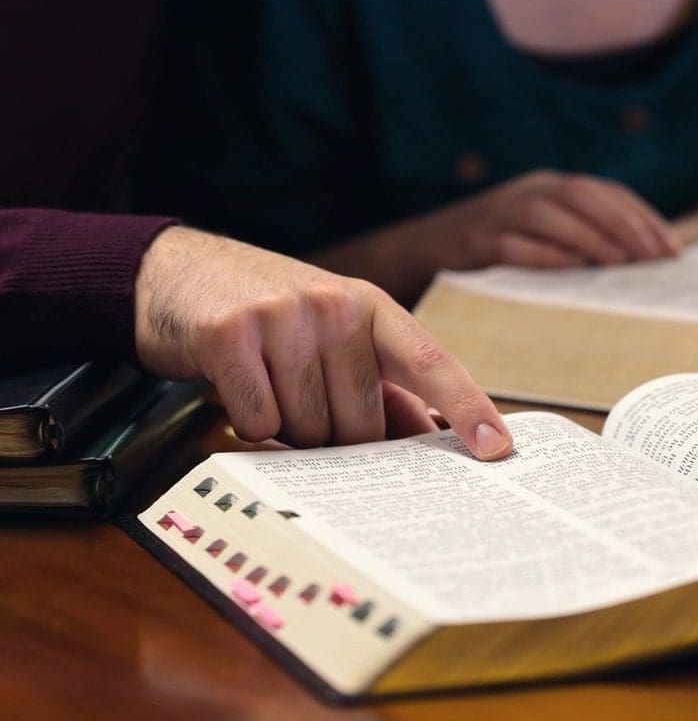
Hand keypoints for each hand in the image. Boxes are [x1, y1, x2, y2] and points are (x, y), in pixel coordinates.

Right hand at [134, 226, 512, 457]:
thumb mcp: (334, 334)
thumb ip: (380, 384)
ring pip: (310, 430)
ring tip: (270, 385)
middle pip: (362, 423)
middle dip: (336, 436)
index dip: (469, 406)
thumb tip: (428, 440)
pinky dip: (248, 422)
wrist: (177, 272)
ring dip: (288, 429)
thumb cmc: (270, 315)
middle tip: (305, 400)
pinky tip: (239, 386)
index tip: (497, 447)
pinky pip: (259, 422)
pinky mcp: (230, 335)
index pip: (431, 360)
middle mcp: (335, 305)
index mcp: (372, 306)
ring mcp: (283, 316)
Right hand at [422, 170, 679, 269]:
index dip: (642, 217)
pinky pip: (513, 245)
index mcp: (550, 186)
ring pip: (549, 216)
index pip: (606, 192)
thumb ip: (583, 236)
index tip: (672, 249)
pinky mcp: (477, 242)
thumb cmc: (502, 244)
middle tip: (653, 258)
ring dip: (588, 238)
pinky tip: (572, 269)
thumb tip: (642, 261)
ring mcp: (500, 214)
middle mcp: (528, 191)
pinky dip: (544, 255)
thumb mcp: (544, 231)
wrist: (430, 246)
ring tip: (620, 263)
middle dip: (623, 225)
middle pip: (582, 196)